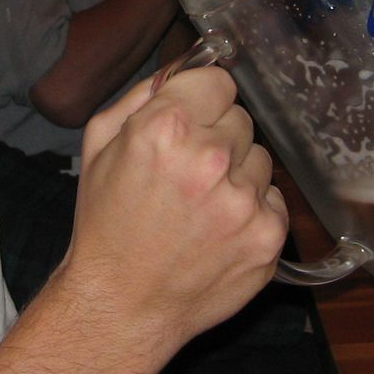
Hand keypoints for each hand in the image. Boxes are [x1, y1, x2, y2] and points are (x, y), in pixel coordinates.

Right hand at [60, 65, 286, 350]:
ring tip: (201, 207)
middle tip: (187, 175)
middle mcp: (210, 159)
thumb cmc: (107, 225)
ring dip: (237, 176)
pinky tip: (218, 230)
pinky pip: (273, 199)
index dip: (202, 100)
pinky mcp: (267, 236)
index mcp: (166, 128)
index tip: (193, 118)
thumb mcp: (99, 145)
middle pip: (240, 119)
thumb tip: (184, 68)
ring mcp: (243, 201)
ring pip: (260, 159)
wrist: (121, 305)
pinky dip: (251, 211)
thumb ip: (143, 95)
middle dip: (217, 139)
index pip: (218, 81)